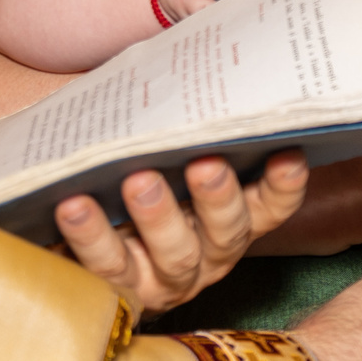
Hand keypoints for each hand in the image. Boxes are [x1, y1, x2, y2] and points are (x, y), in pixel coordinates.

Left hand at [57, 149, 306, 312]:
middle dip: (218, 197)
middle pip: (227, 231)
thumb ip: (182, 129)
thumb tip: (188, 67)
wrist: (81, 248)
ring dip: (159, 217)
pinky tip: (73, 205)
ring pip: (174, 255)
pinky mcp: (121, 293)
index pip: (273, 205)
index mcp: (233, 218)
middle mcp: (210, 253)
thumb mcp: (168, 159)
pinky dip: (91, 235)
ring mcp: (167, 279)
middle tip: (205, 163)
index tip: (288, 153)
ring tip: (138, 181)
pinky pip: (108, 268)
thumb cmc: (136, 180)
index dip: (285, 184)